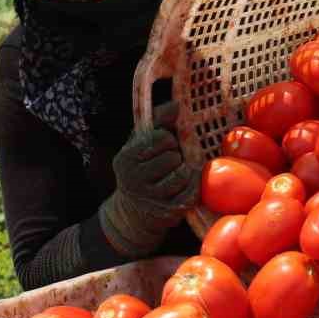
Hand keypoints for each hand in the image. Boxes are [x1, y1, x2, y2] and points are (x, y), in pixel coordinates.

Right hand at [98, 102, 199, 257]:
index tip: (163, 145)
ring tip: (178, 172)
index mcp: (125, 158)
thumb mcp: (139, 144)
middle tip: (170, 161)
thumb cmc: (140, 169)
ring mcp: (151, 199)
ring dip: (186, 171)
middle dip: (176, 156)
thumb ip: (157, 121)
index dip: (168, 139)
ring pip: (183, 174)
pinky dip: (193, 186)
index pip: (161, 138)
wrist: (131, 213)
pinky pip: (191, 192)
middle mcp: (134, 179)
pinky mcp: (168, 213)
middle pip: (173, 157)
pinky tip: (186, 184)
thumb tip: (177, 104)